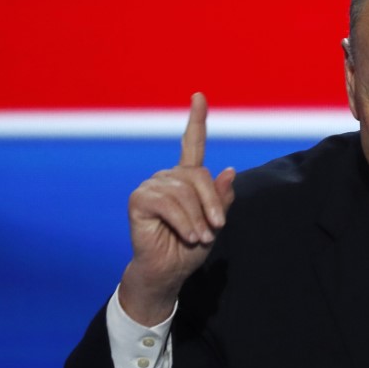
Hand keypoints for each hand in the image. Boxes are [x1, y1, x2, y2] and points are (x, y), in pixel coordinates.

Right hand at [118, 93, 234, 324]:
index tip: (199, 96)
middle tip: (216, 228)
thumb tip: (229, 169)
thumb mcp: (215, 223)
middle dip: (212, 203)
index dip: (196, 119)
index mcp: (188, 179)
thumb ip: (222, 198)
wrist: (169, 270)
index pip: (192, 143)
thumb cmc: (192, 247)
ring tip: (200, 237)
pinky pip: (168, 203)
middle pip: (200, 175)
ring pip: (185, 191)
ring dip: (198, 218)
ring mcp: (152, 186)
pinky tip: (188, 235)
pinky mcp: (139, 199)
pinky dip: (184, 222)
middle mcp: (169, 177)